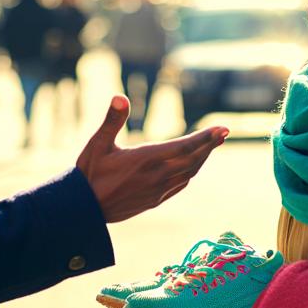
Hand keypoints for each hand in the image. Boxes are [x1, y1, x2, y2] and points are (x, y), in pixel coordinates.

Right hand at [77, 96, 227, 223]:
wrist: (84, 210)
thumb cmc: (89, 174)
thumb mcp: (97, 144)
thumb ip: (111, 120)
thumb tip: (120, 97)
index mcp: (146, 159)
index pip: (185, 146)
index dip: (206, 137)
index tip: (222, 129)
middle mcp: (156, 176)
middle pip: (193, 159)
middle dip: (210, 145)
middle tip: (224, 132)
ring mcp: (158, 190)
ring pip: (189, 172)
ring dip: (202, 158)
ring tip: (212, 145)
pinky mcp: (155, 200)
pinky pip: (180, 184)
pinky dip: (191, 171)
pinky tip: (192, 165)